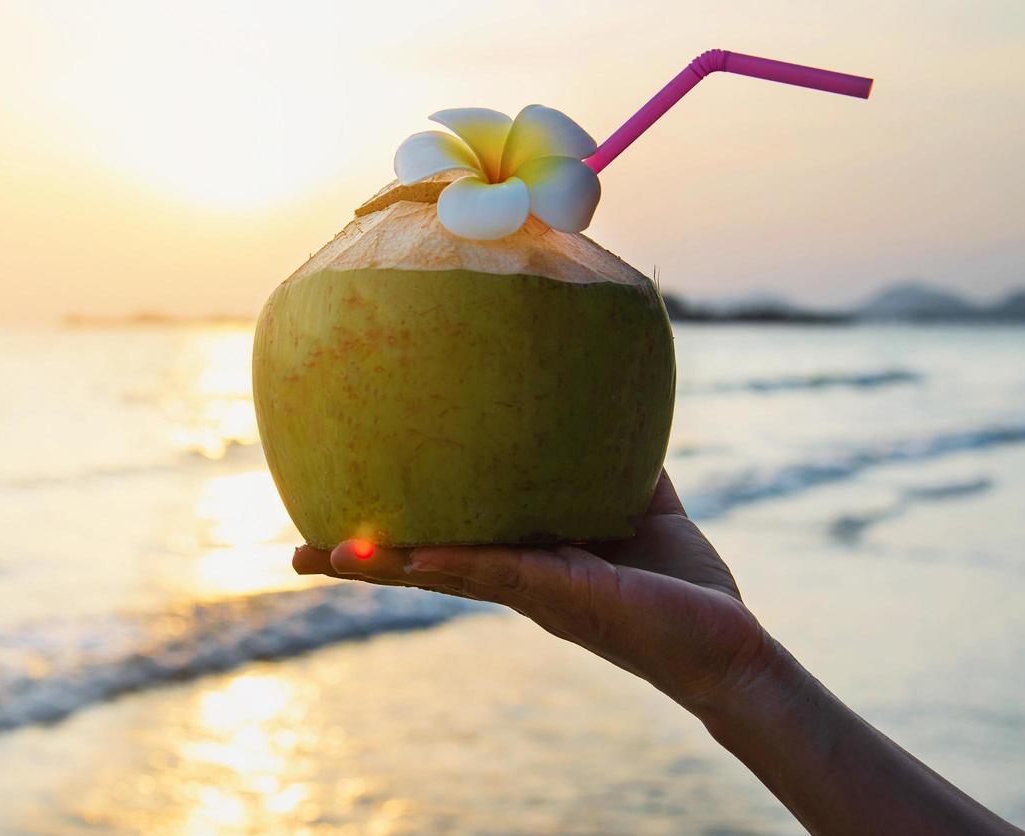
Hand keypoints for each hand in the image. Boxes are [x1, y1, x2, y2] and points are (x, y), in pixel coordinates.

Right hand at [293, 470, 773, 709]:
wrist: (727, 638)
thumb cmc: (678, 579)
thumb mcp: (636, 500)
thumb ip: (610, 451)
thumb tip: (598, 386)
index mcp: (522, 558)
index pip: (443, 542)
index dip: (391, 532)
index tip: (339, 520)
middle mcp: (514, 579)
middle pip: (420, 564)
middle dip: (361, 560)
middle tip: (298, 551)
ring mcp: (531, 591)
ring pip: (440, 573)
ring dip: (381, 565)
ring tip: (323, 553)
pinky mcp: (562, 596)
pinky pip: (495, 574)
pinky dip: (450, 561)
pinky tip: (408, 553)